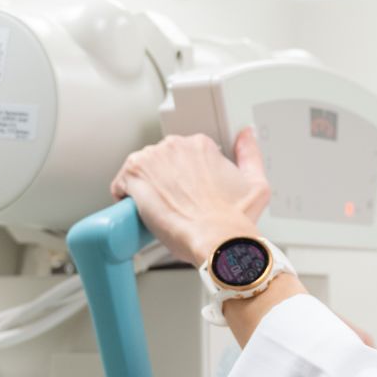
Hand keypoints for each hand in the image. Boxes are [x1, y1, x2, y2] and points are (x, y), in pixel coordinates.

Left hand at [110, 128, 270, 264]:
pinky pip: (121, 183)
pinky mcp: (134, 174)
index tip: (186, 193)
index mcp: (201, 145)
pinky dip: (126, 197)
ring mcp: (153, 158)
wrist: (216, 239)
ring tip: (159, 210)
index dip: (183, 177)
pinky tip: (140, 212)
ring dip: (146, 188)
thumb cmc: (233, 219)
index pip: (182, 155)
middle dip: (165, 181)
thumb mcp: (256, 184)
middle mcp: (176, 146)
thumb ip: (250, 153)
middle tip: (175, 204)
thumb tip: (246, 136)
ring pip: (140, 170)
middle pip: (160, 161)